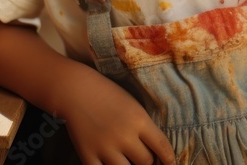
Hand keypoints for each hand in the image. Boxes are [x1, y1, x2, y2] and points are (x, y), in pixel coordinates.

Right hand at [57, 66, 174, 164]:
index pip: (162, 146)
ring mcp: (105, 148)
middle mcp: (125, 136)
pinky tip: (111, 164)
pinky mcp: (88, 155)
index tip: (171, 164)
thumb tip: (155, 149)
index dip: (169, 159)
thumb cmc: (107, 94)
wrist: (75, 90)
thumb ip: (144, 126)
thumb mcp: (133, 105)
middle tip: (146, 160)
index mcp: (139, 120)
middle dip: (148, 163)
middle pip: (146, 162)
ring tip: (129, 162)